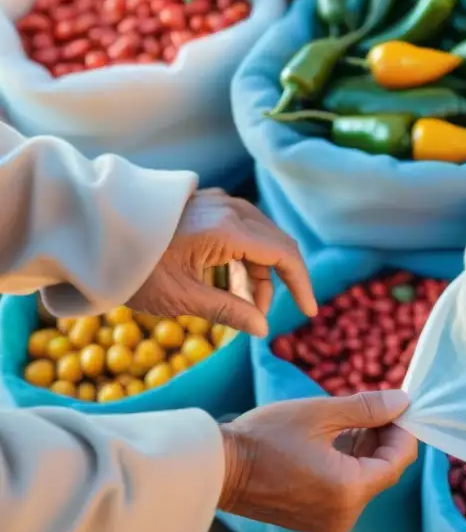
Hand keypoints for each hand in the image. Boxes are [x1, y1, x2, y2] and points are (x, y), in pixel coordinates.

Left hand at [126, 189, 317, 336]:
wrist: (91, 237)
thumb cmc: (133, 270)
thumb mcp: (184, 299)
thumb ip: (230, 312)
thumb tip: (263, 329)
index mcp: (228, 229)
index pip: (283, 255)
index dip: (301, 284)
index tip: (308, 311)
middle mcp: (228, 208)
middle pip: (274, 245)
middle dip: (275, 282)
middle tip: (262, 315)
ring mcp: (216, 202)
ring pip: (258, 238)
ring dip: (257, 272)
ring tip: (241, 305)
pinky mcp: (204, 205)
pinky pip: (239, 230)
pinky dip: (242, 258)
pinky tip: (226, 283)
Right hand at [218, 390, 416, 531]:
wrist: (217, 470)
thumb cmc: (264, 437)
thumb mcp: (320, 413)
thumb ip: (367, 408)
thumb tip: (403, 401)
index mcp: (349, 491)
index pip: (398, 461)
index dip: (403, 431)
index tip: (398, 406)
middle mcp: (345, 516)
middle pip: (383, 472)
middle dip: (383, 438)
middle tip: (373, 407)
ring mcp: (330, 523)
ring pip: (366, 481)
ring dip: (365, 450)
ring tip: (348, 420)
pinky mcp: (316, 522)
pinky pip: (347, 491)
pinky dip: (348, 466)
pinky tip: (335, 441)